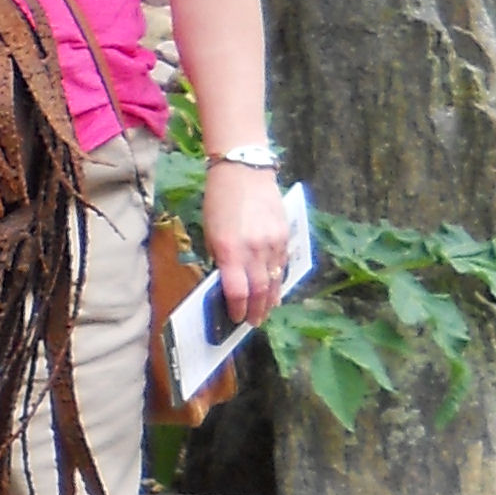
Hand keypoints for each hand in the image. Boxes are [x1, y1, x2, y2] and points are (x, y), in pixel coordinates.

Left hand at [202, 156, 292, 325]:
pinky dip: (279, 280)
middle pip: (259, 290)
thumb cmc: (219, 201)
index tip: (236, 318)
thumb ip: (220, 257)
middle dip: (256, 310)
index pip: (237, 290)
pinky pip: (283, 265)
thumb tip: (227, 282)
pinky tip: (275, 289)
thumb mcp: (210, 231)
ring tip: (265, 312)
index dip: (237, 309)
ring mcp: (273, 242)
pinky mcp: (285, 235)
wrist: (244, 171)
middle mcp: (254, 249)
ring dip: (270, 299)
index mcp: (229, 249)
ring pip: (274, 280)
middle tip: (253, 323)